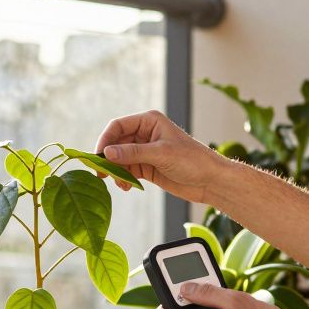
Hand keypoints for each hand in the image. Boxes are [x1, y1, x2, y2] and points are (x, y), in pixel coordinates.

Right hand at [94, 109, 225, 202]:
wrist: (210, 181)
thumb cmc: (193, 160)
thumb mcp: (161, 154)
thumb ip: (133, 153)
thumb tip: (107, 153)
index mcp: (149, 122)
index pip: (118, 126)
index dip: (105, 140)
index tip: (98, 156)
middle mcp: (144, 134)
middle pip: (116, 143)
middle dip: (108, 159)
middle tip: (101, 174)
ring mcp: (145, 152)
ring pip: (119, 159)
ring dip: (116, 171)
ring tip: (120, 183)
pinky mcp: (146, 167)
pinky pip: (127, 171)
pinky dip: (123, 179)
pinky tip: (126, 187)